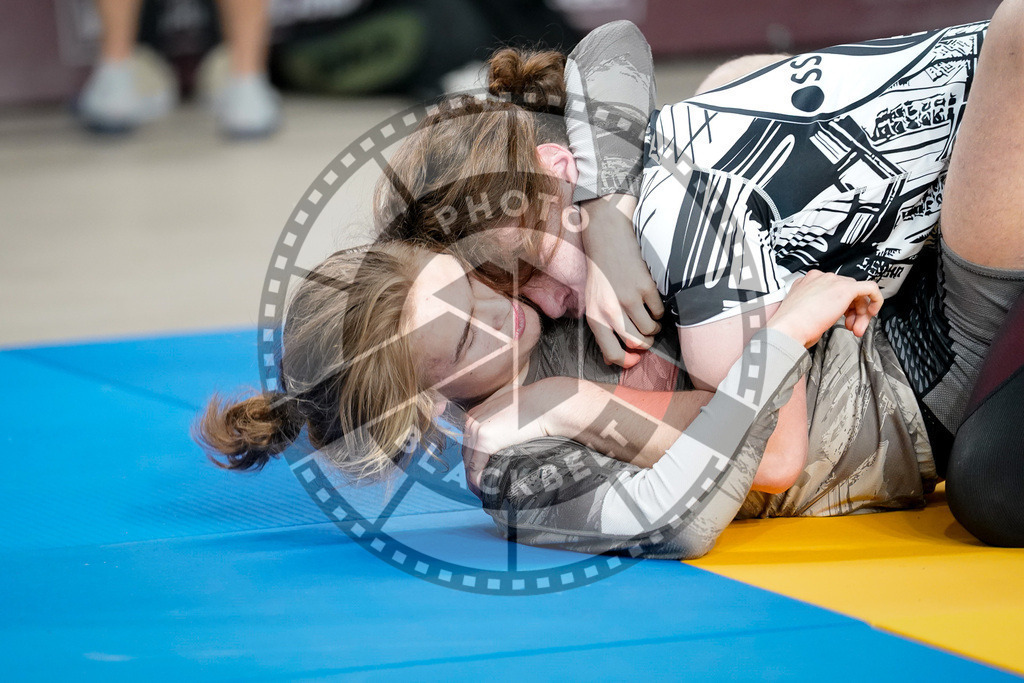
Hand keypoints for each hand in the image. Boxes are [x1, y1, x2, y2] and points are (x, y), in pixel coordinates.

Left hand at [462, 380, 575, 496]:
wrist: (544, 406)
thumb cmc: (534, 407)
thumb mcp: (509, 411)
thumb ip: (500, 422)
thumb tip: (503, 438)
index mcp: (476, 413)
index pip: (469, 442)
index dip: (474, 459)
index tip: (482, 471)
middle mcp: (471, 420)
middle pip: (467, 453)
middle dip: (473, 471)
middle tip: (482, 486)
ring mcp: (475, 430)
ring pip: (469, 462)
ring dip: (475, 479)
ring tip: (484, 491)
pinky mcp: (483, 440)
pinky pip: (475, 468)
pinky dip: (478, 482)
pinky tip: (485, 490)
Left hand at [580, 194, 664, 367]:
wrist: (606, 238)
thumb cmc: (600, 274)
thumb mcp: (593, 303)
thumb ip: (602, 330)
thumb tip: (612, 360)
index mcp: (595, 317)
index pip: (612, 353)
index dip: (627, 361)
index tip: (635, 359)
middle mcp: (610, 311)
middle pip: (637, 344)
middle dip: (645, 343)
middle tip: (645, 334)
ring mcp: (628, 298)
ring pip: (651, 330)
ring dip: (653, 326)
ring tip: (647, 314)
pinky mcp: (645, 286)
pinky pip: (659, 312)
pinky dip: (658, 310)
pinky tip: (649, 298)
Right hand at [768, 271, 883, 347]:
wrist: (787, 329)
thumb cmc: (790, 328)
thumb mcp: (802, 314)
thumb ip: (816, 309)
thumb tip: (825, 317)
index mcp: (806, 283)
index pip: (832, 289)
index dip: (841, 307)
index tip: (841, 321)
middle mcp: (819, 278)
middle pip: (846, 290)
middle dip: (852, 311)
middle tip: (851, 327)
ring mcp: (832, 281)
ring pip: (857, 292)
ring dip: (860, 312)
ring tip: (855, 328)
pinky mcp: (845, 288)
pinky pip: (870, 288)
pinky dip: (875, 300)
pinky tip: (871, 313)